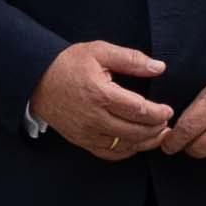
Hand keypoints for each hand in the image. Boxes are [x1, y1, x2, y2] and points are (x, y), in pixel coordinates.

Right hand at [33, 39, 177, 156]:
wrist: (37, 80)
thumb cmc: (69, 64)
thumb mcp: (99, 51)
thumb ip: (131, 59)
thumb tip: (159, 67)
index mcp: (100, 94)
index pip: (138, 110)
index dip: (158, 113)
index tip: (168, 111)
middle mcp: (93, 117)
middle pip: (134, 132)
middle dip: (155, 130)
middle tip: (167, 123)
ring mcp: (86, 132)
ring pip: (123, 146)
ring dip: (145, 142)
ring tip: (158, 134)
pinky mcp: (81, 141)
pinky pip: (108, 153)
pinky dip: (126, 151)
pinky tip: (136, 143)